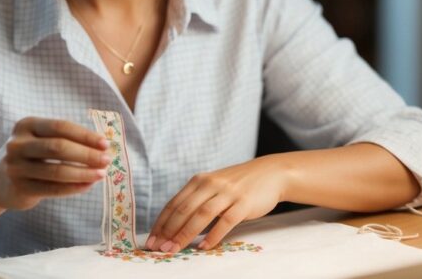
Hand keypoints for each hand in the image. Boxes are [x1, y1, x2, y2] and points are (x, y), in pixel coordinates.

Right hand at [0, 117, 111, 210]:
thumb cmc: (28, 156)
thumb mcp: (38, 140)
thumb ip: (64, 140)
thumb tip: (101, 147)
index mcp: (25, 125)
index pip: (60, 127)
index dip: (85, 135)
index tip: (105, 143)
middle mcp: (17, 144)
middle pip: (59, 147)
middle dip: (87, 154)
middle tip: (107, 160)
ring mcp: (16, 167)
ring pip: (57, 171)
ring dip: (84, 173)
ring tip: (101, 174)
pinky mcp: (19, 188)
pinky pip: (53, 189)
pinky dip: (73, 187)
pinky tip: (87, 185)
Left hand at [145, 156, 286, 252]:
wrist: (270, 173)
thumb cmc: (237, 184)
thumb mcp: (213, 186)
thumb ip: (196, 200)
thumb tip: (174, 225)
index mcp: (199, 181)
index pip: (174, 203)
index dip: (161, 223)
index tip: (152, 240)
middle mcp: (210, 184)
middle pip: (184, 209)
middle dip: (169, 231)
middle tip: (159, 248)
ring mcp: (227, 193)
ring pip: (201, 214)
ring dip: (186, 233)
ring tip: (175, 249)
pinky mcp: (243, 203)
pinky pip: (226, 221)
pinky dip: (213, 235)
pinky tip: (204, 247)